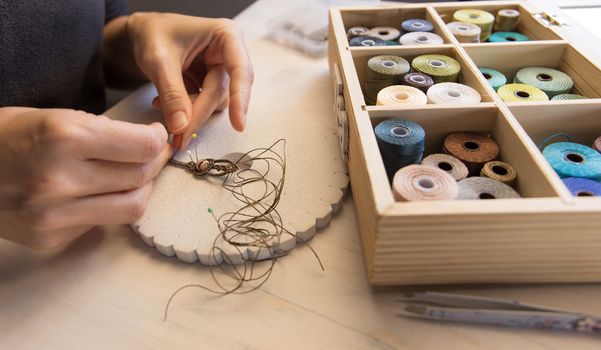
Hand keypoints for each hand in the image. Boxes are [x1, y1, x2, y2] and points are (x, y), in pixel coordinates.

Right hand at [0, 107, 169, 248]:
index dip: (158, 140)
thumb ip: (103, 133)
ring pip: (131, 208)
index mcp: (62, 138)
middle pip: (140, 177)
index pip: (142, 146)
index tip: (157, 136)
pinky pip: (102, 223)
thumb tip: (150, 143)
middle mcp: (59, 179)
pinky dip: (109, 206)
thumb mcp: (54, 117)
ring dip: (141, 189)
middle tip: (153, 154)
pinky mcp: (50, 238)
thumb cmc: (6, 136)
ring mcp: (53, 215)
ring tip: (135, 175)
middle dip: (154, 163)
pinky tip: (97, 192)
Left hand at [126, 13, 253, 144]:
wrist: (141, 33)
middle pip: (224, 91)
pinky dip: (185, 110)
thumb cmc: (152, 34)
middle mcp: (230, 52)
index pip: (240, 71)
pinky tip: (164, 104)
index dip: (240, 98)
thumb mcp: (158, 61)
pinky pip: (205, 103)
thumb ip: (172, 94)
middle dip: (200, 112)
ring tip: (161, 105)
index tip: (237, 124)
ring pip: (215, 101)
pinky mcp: (212, 81)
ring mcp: (221, 69)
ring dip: (190, 111)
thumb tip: (182, 127)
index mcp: (226, 35)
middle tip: (179, 136)